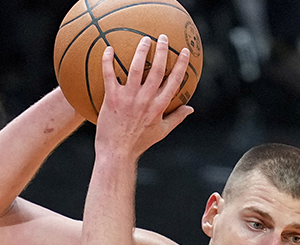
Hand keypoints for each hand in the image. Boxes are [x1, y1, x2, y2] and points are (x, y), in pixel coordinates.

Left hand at [94, 35, 192, 157]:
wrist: (117, 152)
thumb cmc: (139, 142)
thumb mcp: (162, 131)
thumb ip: (177, 117)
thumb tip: (191, 108)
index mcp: (159, 106)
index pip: (174, 81)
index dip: (181, 64)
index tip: (184, 51)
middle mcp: (145, 100)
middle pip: (157, 70)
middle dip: (162, 51)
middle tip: (163, 37)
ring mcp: (128, 98)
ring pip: (135, 68)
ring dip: (140, 51)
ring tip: (144, 40)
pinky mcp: (111, 98)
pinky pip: (109, 75)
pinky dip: (108, 60)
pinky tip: (109, 49)